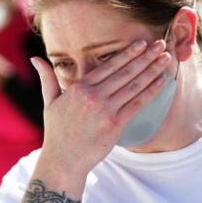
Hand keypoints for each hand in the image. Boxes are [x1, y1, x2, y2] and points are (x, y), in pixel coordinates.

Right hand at [29, 39, 170, 176]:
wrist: (64, 159)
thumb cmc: (58, 132)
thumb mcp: (50, 102)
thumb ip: (47, 78)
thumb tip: (35, 58)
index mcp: (79, 87)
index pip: (108, 66)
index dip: (127, 53)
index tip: (141, 43)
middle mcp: (94, 96)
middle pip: (125, 72)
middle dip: (145, 57)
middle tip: (161, 44)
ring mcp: (105, 110)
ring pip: (134, 86)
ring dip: (152, 71)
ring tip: (166, 59)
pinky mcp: (115, 124)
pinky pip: (137, 104)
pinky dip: (151, 91)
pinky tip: (162, 81)